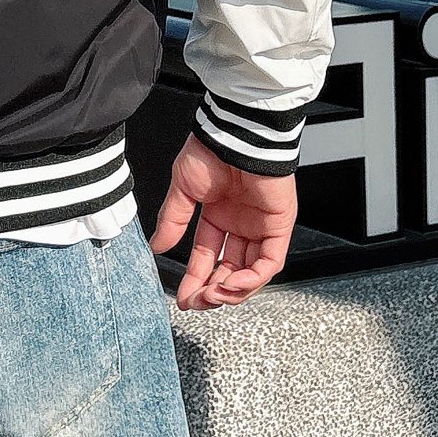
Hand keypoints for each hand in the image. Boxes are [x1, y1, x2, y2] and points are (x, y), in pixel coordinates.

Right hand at [149, 132, 295, 310]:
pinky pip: (269, 263)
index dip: (195, 279)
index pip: (207, 256)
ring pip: (251, 273)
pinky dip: (252, 279)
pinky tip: (233, 284)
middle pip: (229, 271)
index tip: (183, 297)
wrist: (236, 135)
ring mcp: (261, 227)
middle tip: (197, 301)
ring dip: (232, 290)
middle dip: (213, 291)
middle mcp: (241, 224)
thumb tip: (158, 247)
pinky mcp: (279, 226)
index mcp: (218, 214)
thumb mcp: (183, 189)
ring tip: (212, 295)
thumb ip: (173, 220)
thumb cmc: (212, 150)